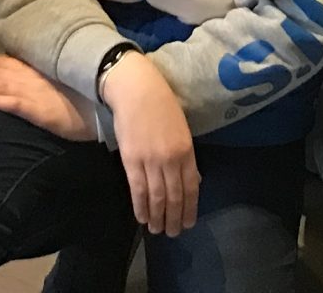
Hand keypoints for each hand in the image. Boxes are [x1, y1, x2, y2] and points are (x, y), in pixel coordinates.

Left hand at [0, 54, 97, 140]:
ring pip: (1, 85)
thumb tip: (28, 73)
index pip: (5, 61)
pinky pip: (15, 104)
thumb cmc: (87, 94)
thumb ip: (44, 76)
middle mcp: (33, 76)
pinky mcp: (41, 110)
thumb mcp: (63, 81)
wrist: (106, 104)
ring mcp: (36, 92)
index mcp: (38, 68)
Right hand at [99, 51, 198, 236]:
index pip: (191, 188)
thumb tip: (192, 181)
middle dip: (174, 218)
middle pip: (174, 196)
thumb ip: (186, 156)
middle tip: (173, 233)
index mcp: (187, 151)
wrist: (136, 89)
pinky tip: (142, 217)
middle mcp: (171, 159)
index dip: (190, 208)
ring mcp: (150, 160)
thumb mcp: (182, 129)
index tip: (188, 223)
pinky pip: (138, 189)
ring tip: (157, 230)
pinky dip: (140, 206)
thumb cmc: (161, 105)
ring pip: (156, 197)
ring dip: (157, 217)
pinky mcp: (131, 160)